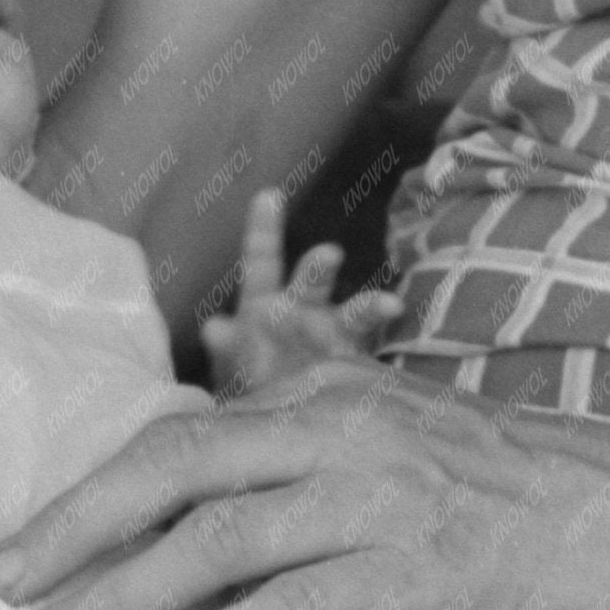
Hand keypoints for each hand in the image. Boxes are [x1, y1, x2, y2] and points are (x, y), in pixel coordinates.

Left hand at [0, 370, 609, 609]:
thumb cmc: (492, 485)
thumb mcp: (386, 434)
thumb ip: (296, 452)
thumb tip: (188, 504)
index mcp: (323, 394)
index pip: (179, 432)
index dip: (92, 487)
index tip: (24, 537)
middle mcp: (340, 431)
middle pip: (177, 466)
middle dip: (79, 526)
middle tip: (8, 585)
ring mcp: (378, 498)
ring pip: (224, 538)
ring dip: (134, 593)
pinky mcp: (416, 571)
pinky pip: (299, 606)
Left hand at [199, 188, 401, 393]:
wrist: (281, 414)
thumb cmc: (253, 378)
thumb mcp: (233, 362)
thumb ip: (226, 346)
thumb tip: (214, 328)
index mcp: (264, 305)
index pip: (262, 261)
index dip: (264, 229)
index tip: (270, 195)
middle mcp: (301, 309)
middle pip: (312, 283)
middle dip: (319, 269)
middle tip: (329, 256)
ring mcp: (330, 334)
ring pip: (351, 314)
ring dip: (366, 306)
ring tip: (384, 305)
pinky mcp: (352, 359)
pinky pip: (371, 342)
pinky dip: (383, 320)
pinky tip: (395, 309)